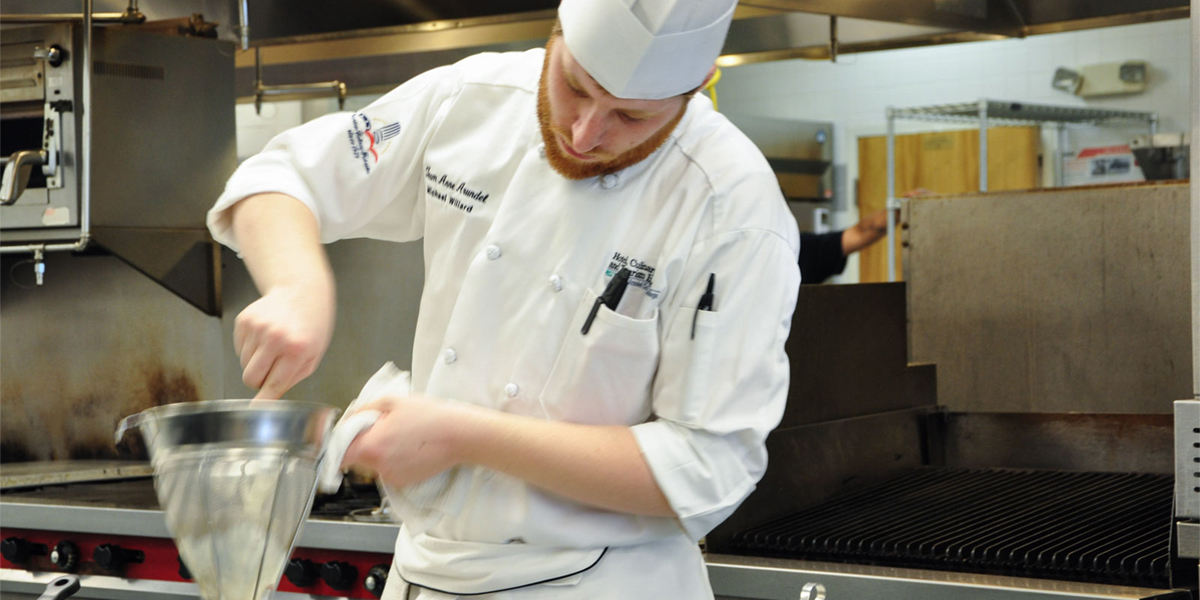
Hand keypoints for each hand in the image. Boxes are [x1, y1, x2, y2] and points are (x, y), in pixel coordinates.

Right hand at [233, 284, 333, 398]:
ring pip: (244, 364)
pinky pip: (239, 349)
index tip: (255, 411)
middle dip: (259, 381)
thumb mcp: (313, 355)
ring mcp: (257, 327)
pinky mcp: (244, 320)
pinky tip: (265, 337)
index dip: (263, 400)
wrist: (301, 291)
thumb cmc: (311, 325)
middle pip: (250, 378)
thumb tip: (270, 397)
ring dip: (256, 362)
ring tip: (273, 347)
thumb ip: (292, 378)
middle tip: (272, 369)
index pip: (274, 384)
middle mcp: (274, 337)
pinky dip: (250, 348)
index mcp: (296, 349)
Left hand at [341, 395, 475, 488]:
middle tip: (382, 428)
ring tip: (401, 436)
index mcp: (373, 445)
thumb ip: (364, 410)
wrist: (459, 436)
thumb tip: (350, 418)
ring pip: (374, 464)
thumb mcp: (393, 401)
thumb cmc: (430, 417)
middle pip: (357, 458)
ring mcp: (392, 476)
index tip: (342, 439)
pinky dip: (394, 460)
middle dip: (364, 443)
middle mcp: (380, 466)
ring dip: (380, 452)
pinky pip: (389, 470)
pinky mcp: (404, 482)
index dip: (338, 445)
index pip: (339, 454)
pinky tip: (410, 447)